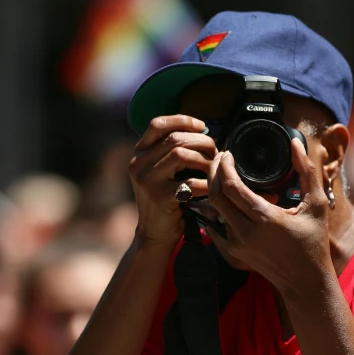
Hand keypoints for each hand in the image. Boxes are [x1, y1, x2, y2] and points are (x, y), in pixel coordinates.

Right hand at [129, 115, 216, 246]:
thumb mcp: (161, 172)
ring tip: (214, 169)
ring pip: (181, 155)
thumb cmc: (166, 200)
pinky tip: (210, 188)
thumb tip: (203, 133)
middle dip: (201, 142)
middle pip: (175, 139)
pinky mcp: (160, 197)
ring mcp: (147, 180)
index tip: (202, 126)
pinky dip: (205, 183)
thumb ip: (172, 152)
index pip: (157, 124)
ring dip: (204, 160)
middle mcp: (138, 164)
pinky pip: (190, 182)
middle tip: (215, 152)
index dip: (182, 120)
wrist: (155, 233)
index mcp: (139, 154)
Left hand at [207, 139, 333, 293]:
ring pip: (215, 209)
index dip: (224, 166)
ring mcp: (236, 243)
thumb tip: (296, 143)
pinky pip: (221, 222)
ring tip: (230, 174)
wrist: (305, 282)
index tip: (228, 153)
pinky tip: (238, 197)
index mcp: (264, 219)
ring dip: (218, 189)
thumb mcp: (317, 204)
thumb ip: (306, 171)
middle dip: (214, 173)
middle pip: (215, 196)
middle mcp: (245, 233)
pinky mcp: (233, 250)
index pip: (230, 187)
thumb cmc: (313, 243)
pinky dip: (226, 206)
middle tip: (222, 157)